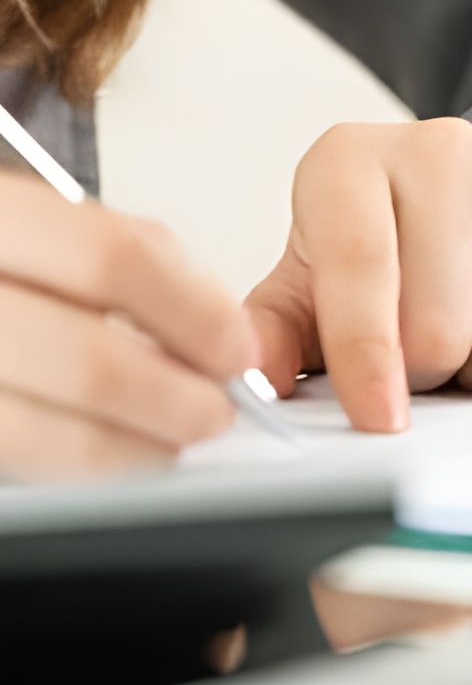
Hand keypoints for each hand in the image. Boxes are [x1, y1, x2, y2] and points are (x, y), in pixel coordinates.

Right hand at [0, 172, 256, 479]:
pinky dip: (63, 464)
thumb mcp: (20, 220)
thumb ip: (100, 250)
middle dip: (173, 396)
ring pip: (32, 430)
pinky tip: (97, 456)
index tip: (236, 344)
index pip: (115, 256)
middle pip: (87, 356)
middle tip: (214, 411)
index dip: (195, 308)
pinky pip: (3, 460)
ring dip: (123, 448)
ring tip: (166, 444)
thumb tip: (205, 314)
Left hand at [247, 118, 471, 429]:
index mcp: (349, 164)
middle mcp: (439, 149)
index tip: (380, 420)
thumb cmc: (400, 242)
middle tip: (436, 352)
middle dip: (438, 373)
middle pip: (442, 328)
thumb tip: (251, 382)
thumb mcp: (319, 274)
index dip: (367, 357)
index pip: (359, 267)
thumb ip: (278, 329)